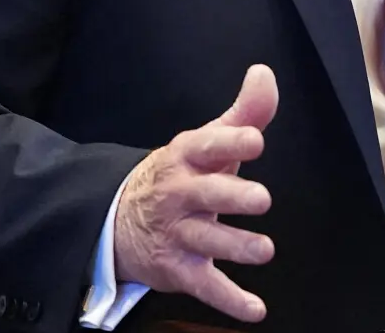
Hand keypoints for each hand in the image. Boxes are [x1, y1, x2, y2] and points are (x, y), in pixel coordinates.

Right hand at [114, 64, 278, 322]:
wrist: (120, 219)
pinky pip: (206, 286)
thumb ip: (244, 112)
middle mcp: (181, 194)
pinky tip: (255, 310)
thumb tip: (265, 74)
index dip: (232, 143)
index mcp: (188, 157)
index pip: (209, 146)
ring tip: (264, 250)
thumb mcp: (208, 141)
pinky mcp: (180, 269)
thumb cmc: (182, 174)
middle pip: (208, 195)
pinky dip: (230, 301)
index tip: (256, 141)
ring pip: (207, 242)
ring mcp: (179, 233)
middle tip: (262, 199)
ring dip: (236, 246)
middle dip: (233, 197)